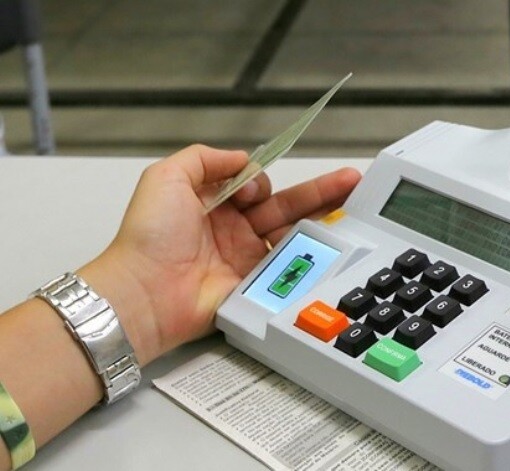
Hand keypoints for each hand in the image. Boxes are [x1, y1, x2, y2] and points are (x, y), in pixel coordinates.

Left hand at [79, 145, 360, 363]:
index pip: (256, 185)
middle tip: (351, 182)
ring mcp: (247, 259)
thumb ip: (204, 158)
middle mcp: (233, 230)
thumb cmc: (149, 235)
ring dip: (323, 221)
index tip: (266, 182)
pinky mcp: (256, 285)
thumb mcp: (166, 177)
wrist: (146, 292)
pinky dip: (310, 256)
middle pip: (285, 207)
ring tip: (352, 208)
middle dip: (319, 193)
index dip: (268, 179)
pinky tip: (332, 243)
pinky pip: (289, 268)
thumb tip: (244, 160)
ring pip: (293, 235)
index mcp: (214, 203)